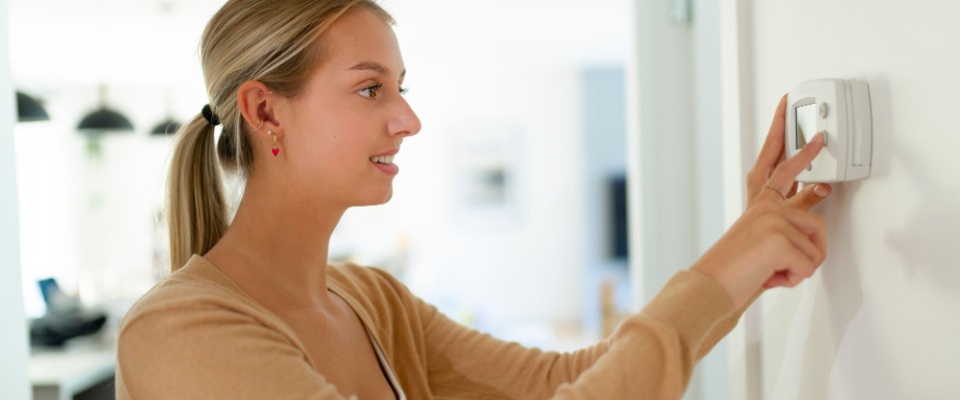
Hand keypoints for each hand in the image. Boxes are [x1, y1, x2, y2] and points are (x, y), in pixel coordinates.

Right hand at [691, 95, 831, 308]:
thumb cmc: (735, 271)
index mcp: (757, 204)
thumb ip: (794, 216)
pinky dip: (795, 278)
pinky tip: (772, 277)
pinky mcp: (780, 237)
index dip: (780, 133)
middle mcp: (764, 205)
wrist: (712, 288)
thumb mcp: (767, 241)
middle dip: (807, 148)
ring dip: (802, 265)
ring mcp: (772, 217)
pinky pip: (811, 262)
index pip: (770, 161)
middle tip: (822, 134)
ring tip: (777, 273)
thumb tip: (825, 189)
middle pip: (789, 167)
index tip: (786, 107)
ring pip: (817, 241)